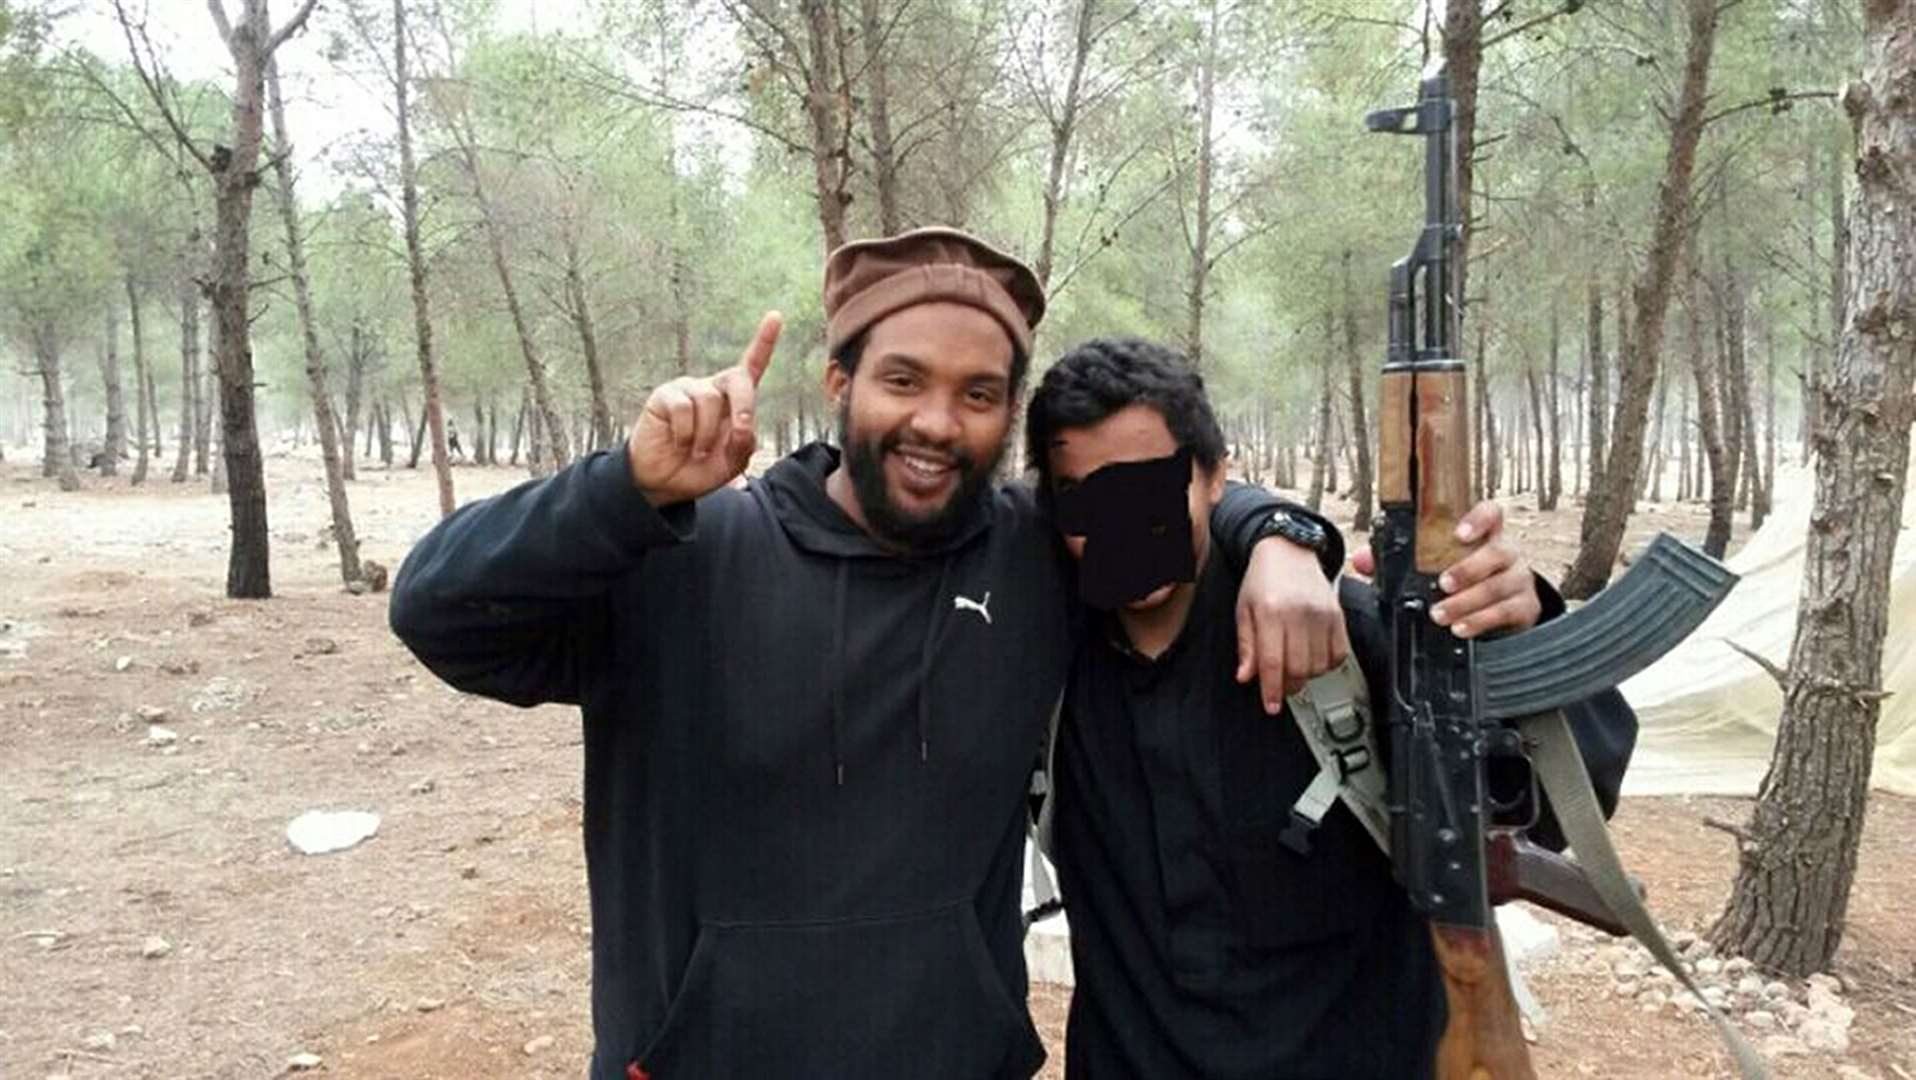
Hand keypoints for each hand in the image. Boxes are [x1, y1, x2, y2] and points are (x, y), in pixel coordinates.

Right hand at [628, 312, 780, 505]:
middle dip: (745, 406)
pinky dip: (685, 434)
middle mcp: (712, 388)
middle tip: (740, 432)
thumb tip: (741, 426)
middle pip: (739, 379)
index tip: (776, 316)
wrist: (663, 483)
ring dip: (707, 435)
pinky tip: (678, 443)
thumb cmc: (699, 469)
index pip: (752, 366)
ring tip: (697, 451)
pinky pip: (683, 408)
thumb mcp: (731, 463)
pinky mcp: (665, 396)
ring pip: (710, 401)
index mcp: (733, 401)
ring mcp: (688, 389)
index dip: (764, 342)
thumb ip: (744, 444)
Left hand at [1235, 538, 1349, 710]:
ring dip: (1306, 676)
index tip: (1271, 706)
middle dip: (1288, 685)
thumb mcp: (1244, 610)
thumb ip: (1246, 646)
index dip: (1272, 690)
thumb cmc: (1263, 579)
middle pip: (1299, 669)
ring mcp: (1322, 615)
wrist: (1289, 551)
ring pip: (1319, 666)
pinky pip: (1339, 654)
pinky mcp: (1338, 615)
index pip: (1272, 662)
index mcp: (1270, 612)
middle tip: (1279, 685)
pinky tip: (1313, 658)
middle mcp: (1299, 613)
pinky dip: (1326, 664)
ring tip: (1294, 666)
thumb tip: (1246, 677)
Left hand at [1349, 500, 1541, 638]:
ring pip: (1499, 585)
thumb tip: (1362, 561)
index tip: (1459, 533)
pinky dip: (1481, 621)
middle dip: (1468, 569)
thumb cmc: (1462, 583)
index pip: (1492, 514)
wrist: (1500, 614)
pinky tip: (1461, 628)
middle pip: (1497, 552)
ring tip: (1441, 614)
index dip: (1479, 518)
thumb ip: (1395, 562)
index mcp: (1484, 536)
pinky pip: (1506, 612)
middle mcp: (1507, 553)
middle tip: (1442, 584)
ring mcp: (1519, 580)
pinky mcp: (1526, 607)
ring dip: (1467, 602)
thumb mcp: (1433, 568)